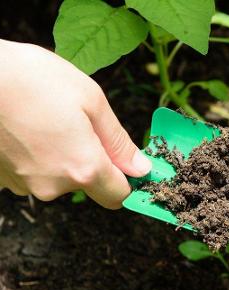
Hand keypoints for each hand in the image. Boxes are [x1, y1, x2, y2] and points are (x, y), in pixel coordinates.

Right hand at [0, 40, 151, 207]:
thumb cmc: (33, 79)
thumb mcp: (92, 101)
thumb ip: (119, 142)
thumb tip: (140, 168)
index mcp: (83, 168)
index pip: (119, 196)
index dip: (128, 180)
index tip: (129, 163)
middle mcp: (54, 186)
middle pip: (90, 185)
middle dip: (94, 161)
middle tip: (82, 125)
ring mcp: (26, 185)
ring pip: (62, 178)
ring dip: (65, 156)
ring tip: (51, 122)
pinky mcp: (5, 179)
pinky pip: (38, 173)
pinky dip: (41, 156)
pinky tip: (31, 129)